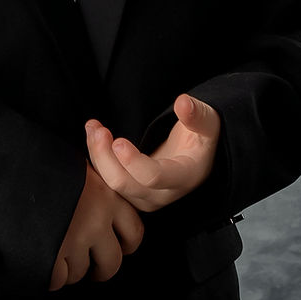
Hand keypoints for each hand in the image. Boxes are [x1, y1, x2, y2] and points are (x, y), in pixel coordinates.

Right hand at [48, 165, 143, 290]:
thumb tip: (96, 203)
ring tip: (54, 250)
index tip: (115, 246)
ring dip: (68, 267)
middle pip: (112, 263)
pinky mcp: (53, 255)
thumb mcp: (75, 167)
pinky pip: (57, 279)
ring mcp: (75, 240)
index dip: (125, 244)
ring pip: (81, 272)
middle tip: (89, 265)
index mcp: (107, 196)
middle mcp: (96, 220)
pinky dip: (48, 274)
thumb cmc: (40, 162)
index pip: (134, 232)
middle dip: (100, 268)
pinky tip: (40, 257)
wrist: (7, 168)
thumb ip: (92, 188)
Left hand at [85, 93, 220, 212]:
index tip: (118, 141)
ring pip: (113, 185)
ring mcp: (145, 196)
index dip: (133, 162)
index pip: (154, 177)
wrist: (196, 154)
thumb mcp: (208, 122)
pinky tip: (92, 138)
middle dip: (105, 157)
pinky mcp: (132, 192)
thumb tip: (183, 102)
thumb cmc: (201, 135)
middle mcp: (163, 193)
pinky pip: (109, 183)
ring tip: (92, 127)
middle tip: (97, 129)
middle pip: (125, 184)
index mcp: (184, 176)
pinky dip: (97, 161)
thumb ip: (197, 114)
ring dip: (98, 157)